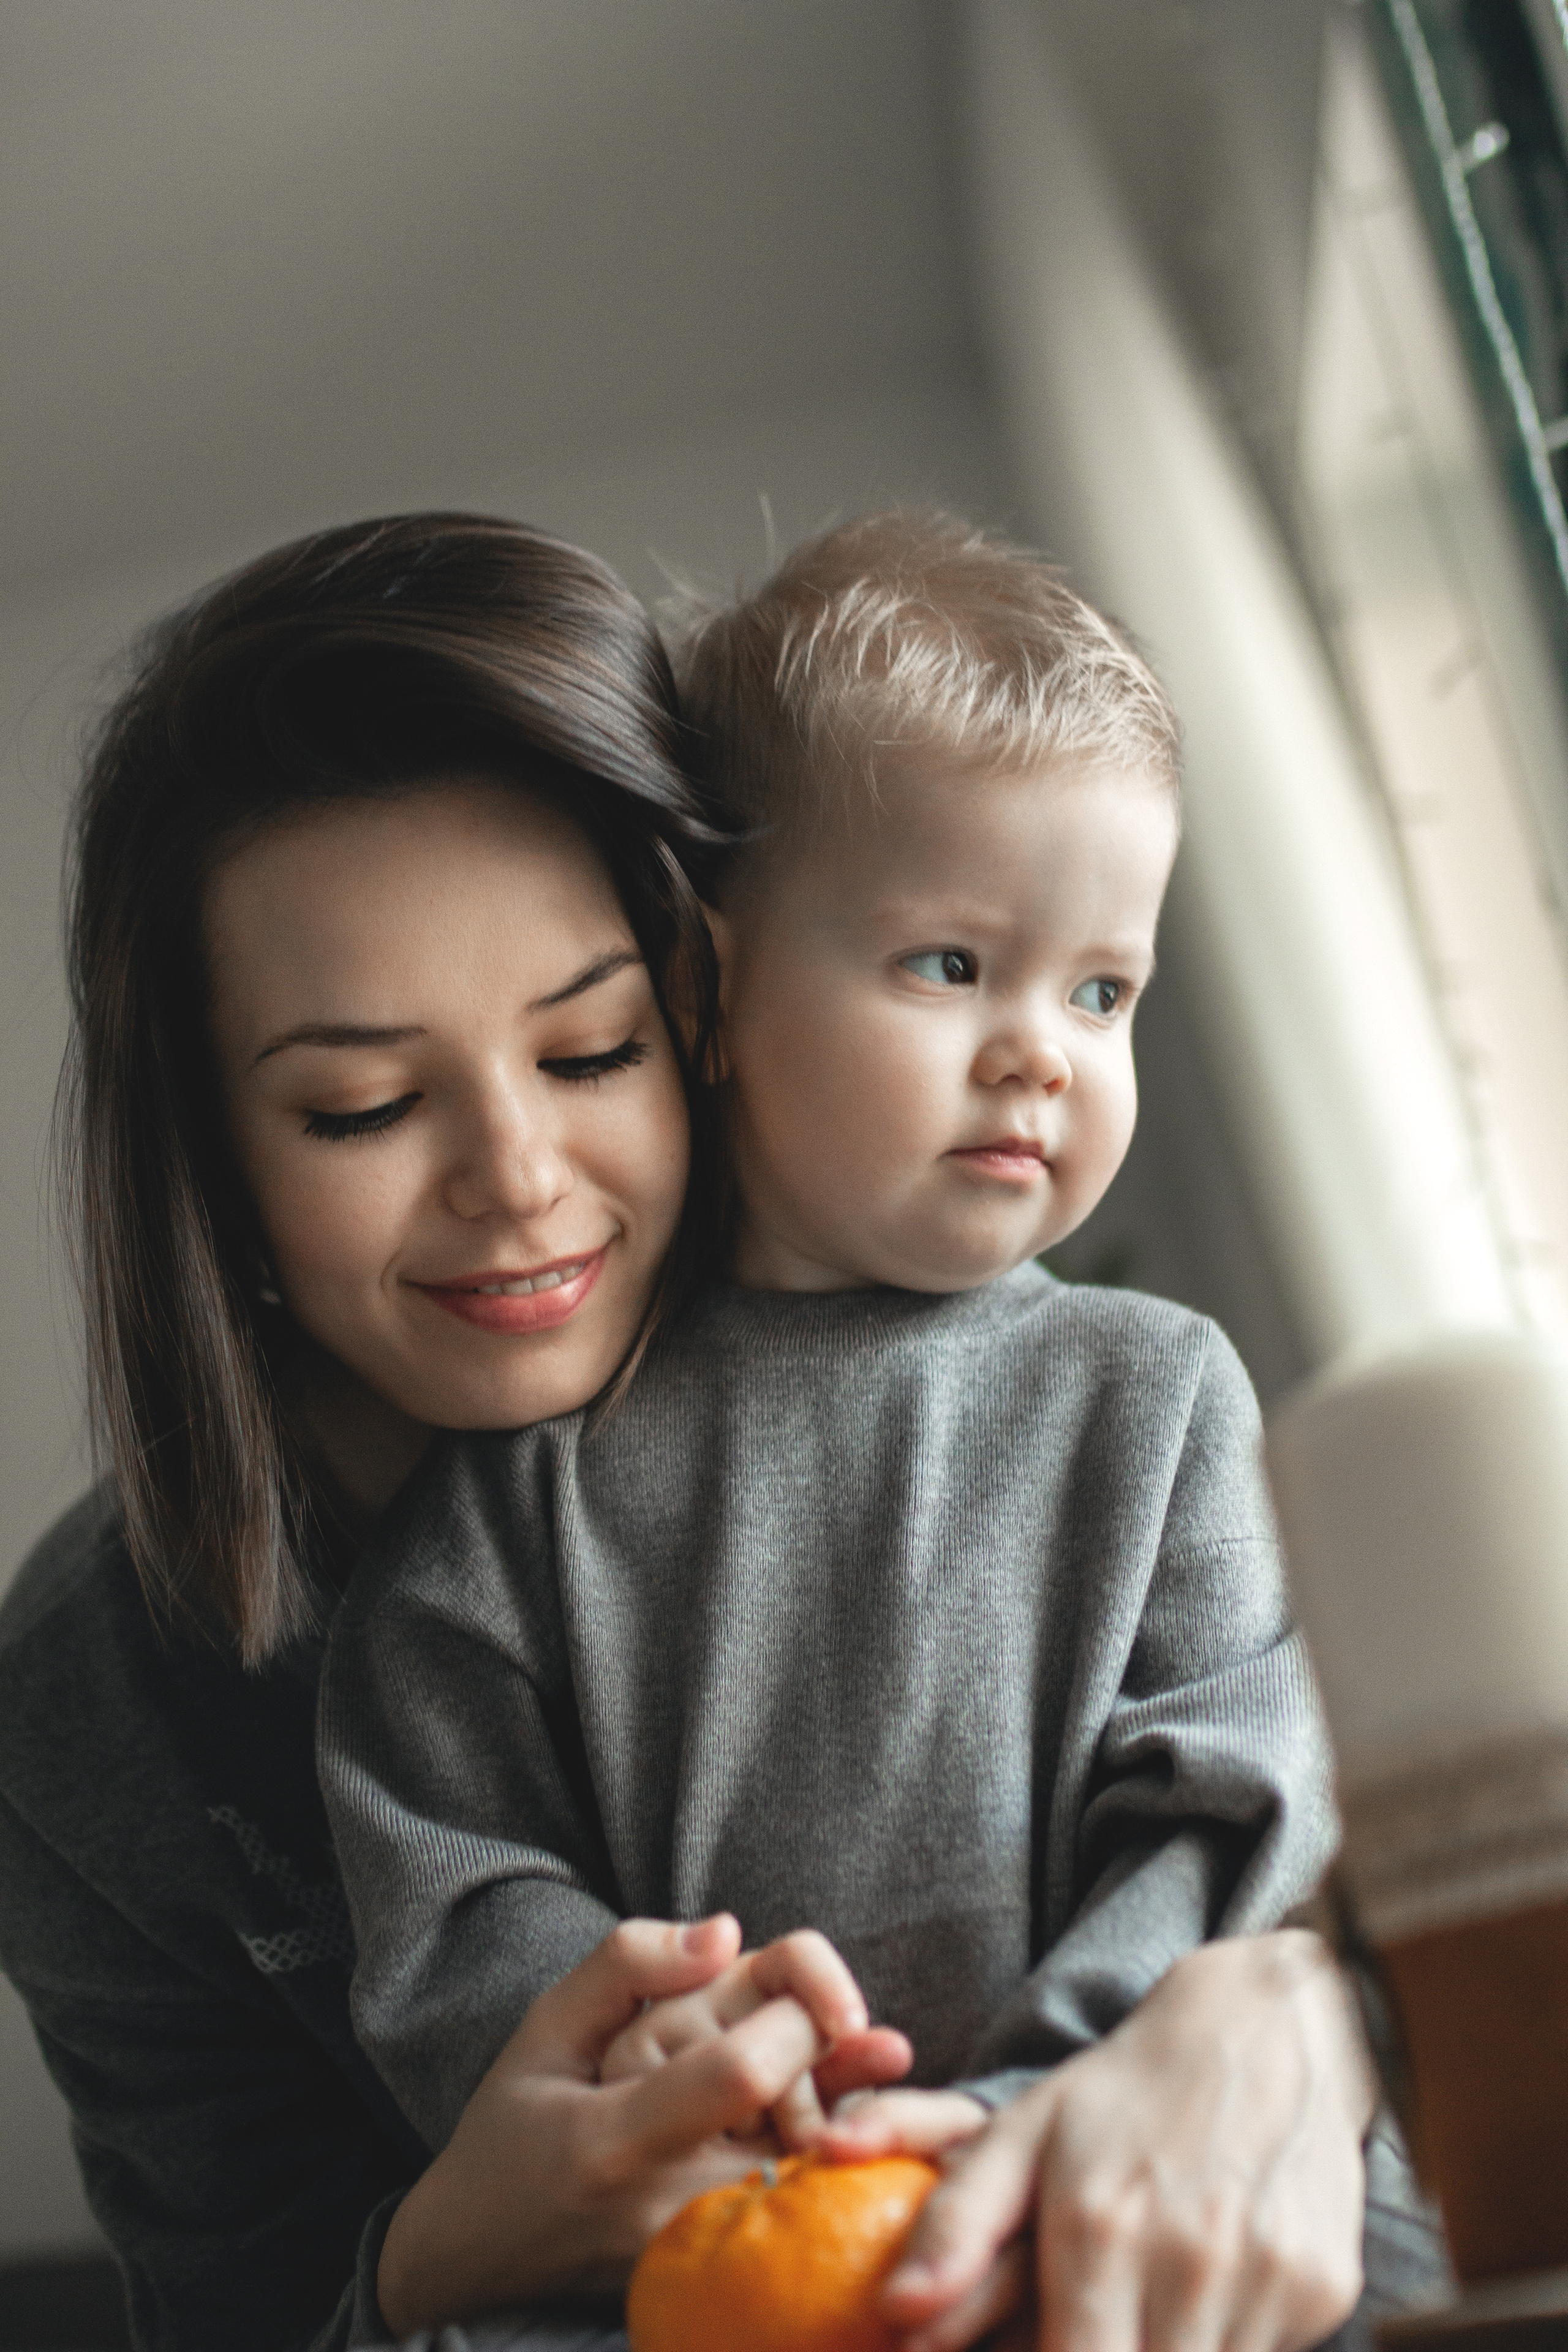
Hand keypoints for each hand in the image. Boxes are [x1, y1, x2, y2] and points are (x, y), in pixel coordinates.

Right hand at [377, 1913, 911, 2333]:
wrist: (483, 2254)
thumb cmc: (515, 2125)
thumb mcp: (548, 2023)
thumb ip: (629, 1964)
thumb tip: (727, 1931)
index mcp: (616, 2142)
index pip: (744, 2071)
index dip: (797, 2013)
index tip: (798, 1987)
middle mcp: (669, 2212)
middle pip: (805, 2120)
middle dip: (827, 2053)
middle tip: (814, 2022)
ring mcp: (703, 2257)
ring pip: (825, 2167)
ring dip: (842, 2101)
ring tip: (821, 2062)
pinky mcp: (724, 2276)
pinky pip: (809, 2203)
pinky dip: (829, 2147)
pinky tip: (813, 2113)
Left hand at [845, 1932, 1373, 2351]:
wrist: (1268, 2027)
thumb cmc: (1125, 2091)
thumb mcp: (1024, 2133)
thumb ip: (956, 2224)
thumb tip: (895, 2312)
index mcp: (1100, 2227)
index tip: (1036, 2350)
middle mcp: (1187, 2260)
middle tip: (1087, 2323)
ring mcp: (1266, 2278)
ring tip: (1140, 2304)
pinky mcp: (1324, 2289)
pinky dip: (1227, 2344)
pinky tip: (1207, 2295)